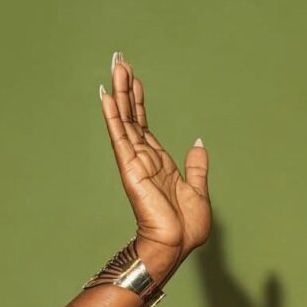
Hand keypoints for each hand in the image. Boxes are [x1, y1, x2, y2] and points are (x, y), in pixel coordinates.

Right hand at [99, 51, 210, 269]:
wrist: (177, 245)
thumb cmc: (186, 227)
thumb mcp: (199, 190)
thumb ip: (196, 166)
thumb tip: (199, 143)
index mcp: (159, 163)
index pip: (145, 126)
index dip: (140, 102)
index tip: (136, 79)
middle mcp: (145, 160)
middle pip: (132, 117)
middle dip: (127, 89)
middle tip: (119, 61)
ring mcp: (135, 163)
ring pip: (125, 121)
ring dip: (120, 94)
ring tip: (115, 68)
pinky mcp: (130, 169)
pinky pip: (120, 138)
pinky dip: (113, 116)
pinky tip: (107, 96)